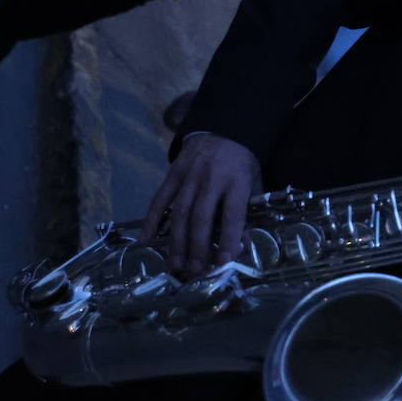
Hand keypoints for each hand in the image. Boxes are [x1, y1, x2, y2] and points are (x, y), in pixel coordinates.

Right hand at [141, 133, 260, 274]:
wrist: (222, 129)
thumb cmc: (241, 163)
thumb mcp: (254, 182)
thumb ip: (249, 210)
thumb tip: (242, 245)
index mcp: (236, 181)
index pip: (232, 214)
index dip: (229, 239)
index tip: (224, 262)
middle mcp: (211, 179)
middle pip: (201, 217)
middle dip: (198, 247)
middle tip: (195, 270)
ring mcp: (189, 176)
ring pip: (180, 212)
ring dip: (177, 241)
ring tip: (176, 264)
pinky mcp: (172, 174)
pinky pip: (160, 200)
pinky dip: (152, 220)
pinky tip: (147, 240)